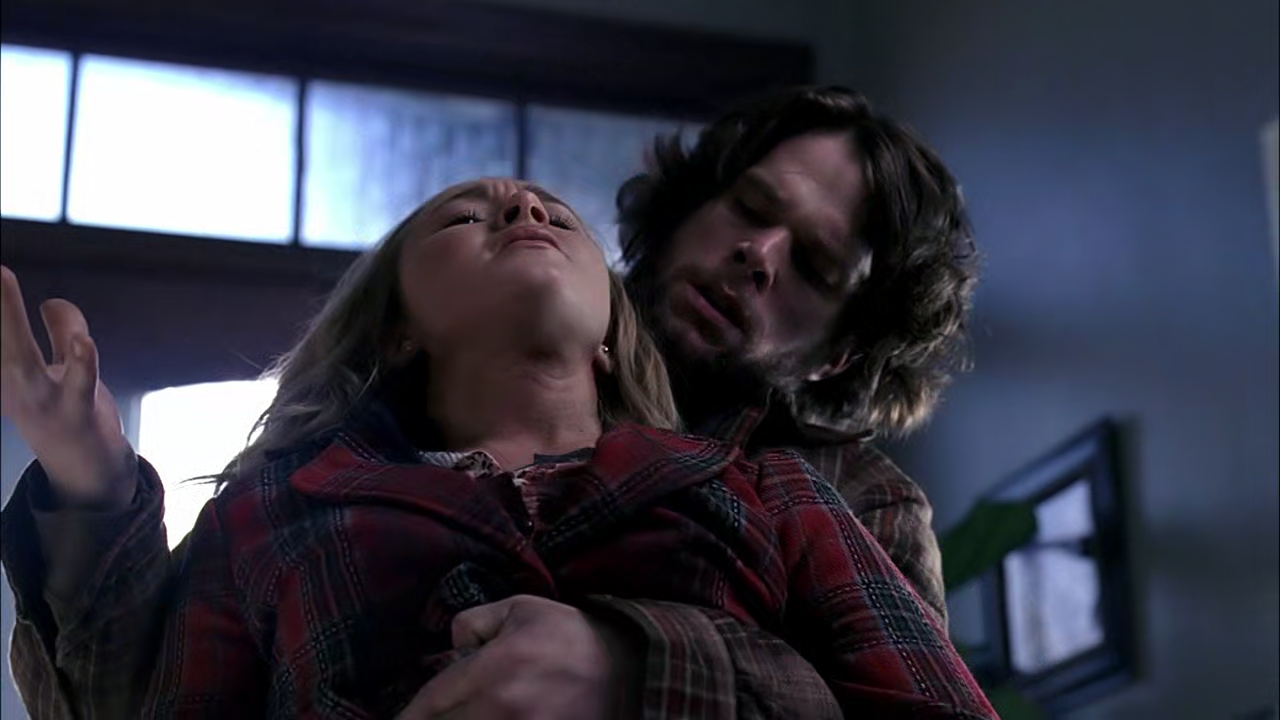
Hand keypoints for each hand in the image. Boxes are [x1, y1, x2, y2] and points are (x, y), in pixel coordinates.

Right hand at [0, 265, 134, 507]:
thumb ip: (60, 333)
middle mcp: (15, 385)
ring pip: (22, 355)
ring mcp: (43, 399)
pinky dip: (79, 360)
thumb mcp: (60, 370)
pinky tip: (81, 341)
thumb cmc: (71, 414)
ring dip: (8, 318)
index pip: (0, 335)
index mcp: (9, 373)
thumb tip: (52, 302)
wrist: (89, 472)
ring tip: (0, 275)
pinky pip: (78, 381)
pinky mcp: (77, 410)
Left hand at [396, 595, 636, 719]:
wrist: (630, 670)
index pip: (430, 704)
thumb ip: (472, 621)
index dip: (410, 716)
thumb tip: (450, 648)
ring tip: (468, 712)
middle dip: (435, 719)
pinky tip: (491, 719)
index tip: (403, 719)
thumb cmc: (570, 636)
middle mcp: (503, 710)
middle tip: (433, 713)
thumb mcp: (520, 609)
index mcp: (495, 670)